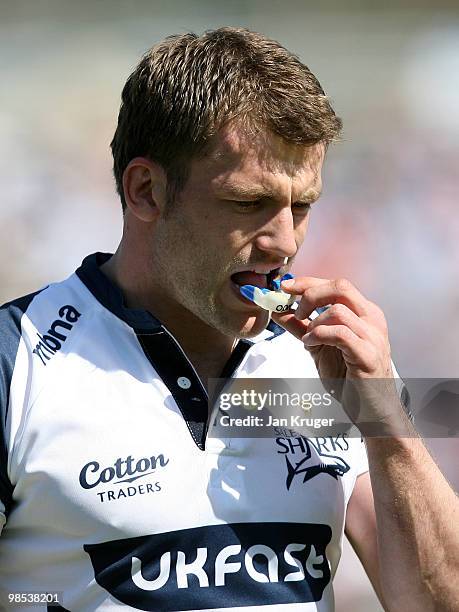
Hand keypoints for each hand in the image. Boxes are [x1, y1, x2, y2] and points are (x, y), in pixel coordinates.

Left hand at [271, 276, 401, 429]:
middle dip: (310, 294)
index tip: (285, 286)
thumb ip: (301, 327)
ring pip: (338, 310)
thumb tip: (278, 310)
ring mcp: (373, 336)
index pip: (337, 284)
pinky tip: (311, 345)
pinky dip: (319, 336)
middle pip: (341, 287)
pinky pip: (340, 333)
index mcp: (364, 312)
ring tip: (307, 339)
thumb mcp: (319, 346)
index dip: (308, 282)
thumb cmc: (348, 376)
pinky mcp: (368, 355)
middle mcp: (372, 319)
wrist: (370, 408)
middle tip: (295, 310)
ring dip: (314, 322)